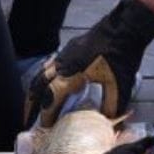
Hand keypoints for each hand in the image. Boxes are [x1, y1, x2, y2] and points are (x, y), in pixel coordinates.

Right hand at [24, 0, 153, 126]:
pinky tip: (53, 85)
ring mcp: (65, 53)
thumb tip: (109, 124)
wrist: (126, 26)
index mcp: (71, 73)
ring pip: (42, 73)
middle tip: (27, 120)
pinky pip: (51, 65)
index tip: (44, 127)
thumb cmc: (122, 55)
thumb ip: (111, 106)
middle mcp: (63, 63)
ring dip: (36, 90)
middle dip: (31, 103)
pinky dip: (46, 78)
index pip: (51, 97)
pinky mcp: (71, 48)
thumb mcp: (119, 85)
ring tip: (34, 104)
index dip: (46, 114)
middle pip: (38, 85)